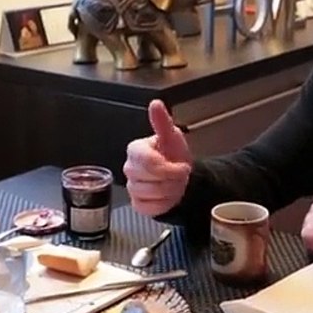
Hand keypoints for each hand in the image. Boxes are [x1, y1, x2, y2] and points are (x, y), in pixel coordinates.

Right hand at [124, 100, 193, 216]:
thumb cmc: (174, 155)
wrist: (181, 176)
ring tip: (175, 184)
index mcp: (136, 150)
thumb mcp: (172, 136)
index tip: (181, 167)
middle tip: (180, 175)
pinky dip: (164, 203)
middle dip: (172, 179)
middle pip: (150, 179)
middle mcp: (130, 168)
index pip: (147, 162)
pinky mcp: (137, 203)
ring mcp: (132, 187)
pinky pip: (150, 208)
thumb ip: (162, 122)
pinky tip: (167, 195)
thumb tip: (156, 104)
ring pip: (152, 195)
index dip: (168, 168)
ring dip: (171, 191)